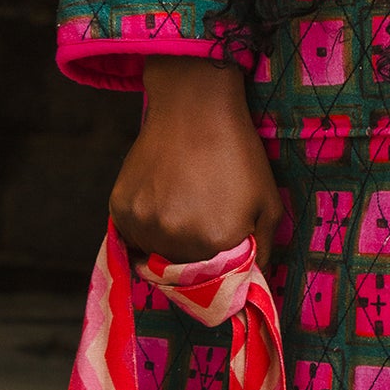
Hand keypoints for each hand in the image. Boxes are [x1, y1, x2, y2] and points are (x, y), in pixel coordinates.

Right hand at [110, 56, 282, 267]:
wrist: (194, 108)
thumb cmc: (237, 154)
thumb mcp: (268, 203)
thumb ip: (264, 249)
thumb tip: (254, 281)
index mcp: (216, 242)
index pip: (215, 281)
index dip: (219, 269)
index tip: (219, 251)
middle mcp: (176, 239)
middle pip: (182, 272)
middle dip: (193, 259)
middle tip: (199, 226)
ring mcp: (144, 224)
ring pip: (153, 256)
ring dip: (165, 246)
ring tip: (180, 211)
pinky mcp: (121, 208)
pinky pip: (131, 236)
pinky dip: (144, 229)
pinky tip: (160, 201)